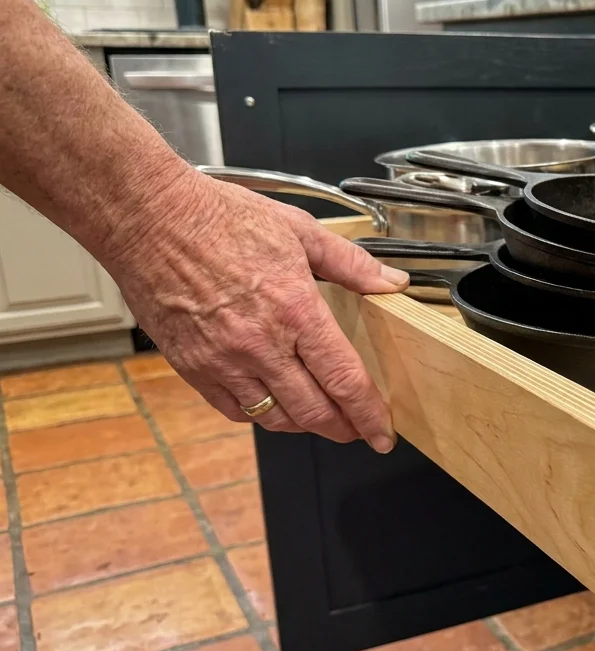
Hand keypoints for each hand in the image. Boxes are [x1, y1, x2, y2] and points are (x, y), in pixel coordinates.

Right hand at [106, 170, 407, 451]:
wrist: (148, 217)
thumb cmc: (218, 218)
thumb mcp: (299, 230)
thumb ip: (351, 264)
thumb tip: (391, 283)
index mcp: (295, 311)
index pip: (344, 380)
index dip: (369, 415)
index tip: (383, 433)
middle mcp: (261, 344)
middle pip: (313, 411)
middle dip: (344, 429)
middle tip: (359, 431)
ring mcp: (223, 361)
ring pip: (273, 417)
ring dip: (304, 426)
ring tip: (321, 420)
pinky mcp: (192, 367)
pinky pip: (233, 409)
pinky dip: (259, 415)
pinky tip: (273, 406)